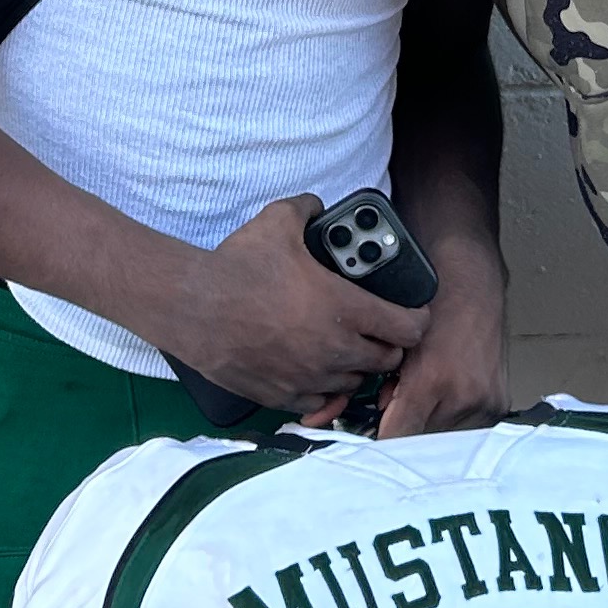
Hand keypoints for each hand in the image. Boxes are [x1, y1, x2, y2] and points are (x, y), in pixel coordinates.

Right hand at [170, 196, 429, 418]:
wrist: (191, 307)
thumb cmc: (236, 267)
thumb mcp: (277, 222)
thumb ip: (308, 209)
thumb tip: (317, 205)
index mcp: (346, 308)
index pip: (410, 328)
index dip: (416, 319)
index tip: (411, 313)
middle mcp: (336, 349)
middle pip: (387, 360)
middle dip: (387, 344)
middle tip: (375, 329)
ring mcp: (310, 377)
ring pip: (354, 383)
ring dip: (355, 368)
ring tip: (343, 347)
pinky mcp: (283, 396)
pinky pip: (320, 402)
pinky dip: (322, 389)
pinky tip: (313, 371)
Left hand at [374, 268, 509, 438]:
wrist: (472, 278)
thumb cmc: (431, 301)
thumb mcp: (397, 344)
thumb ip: (387, 389)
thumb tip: (383, 419)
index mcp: (431, 381)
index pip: (397, 437)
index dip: (381, 439)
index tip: (374, 438)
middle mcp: (462, 397)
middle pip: (421, 440)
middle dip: (407, 425)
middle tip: (402, 400)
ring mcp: (485, 402)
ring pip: (444, 436)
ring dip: (432, 421)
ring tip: (429, 390)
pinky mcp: (499, 403)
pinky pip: (468, 427)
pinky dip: (454, 415)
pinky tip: (449, 391)